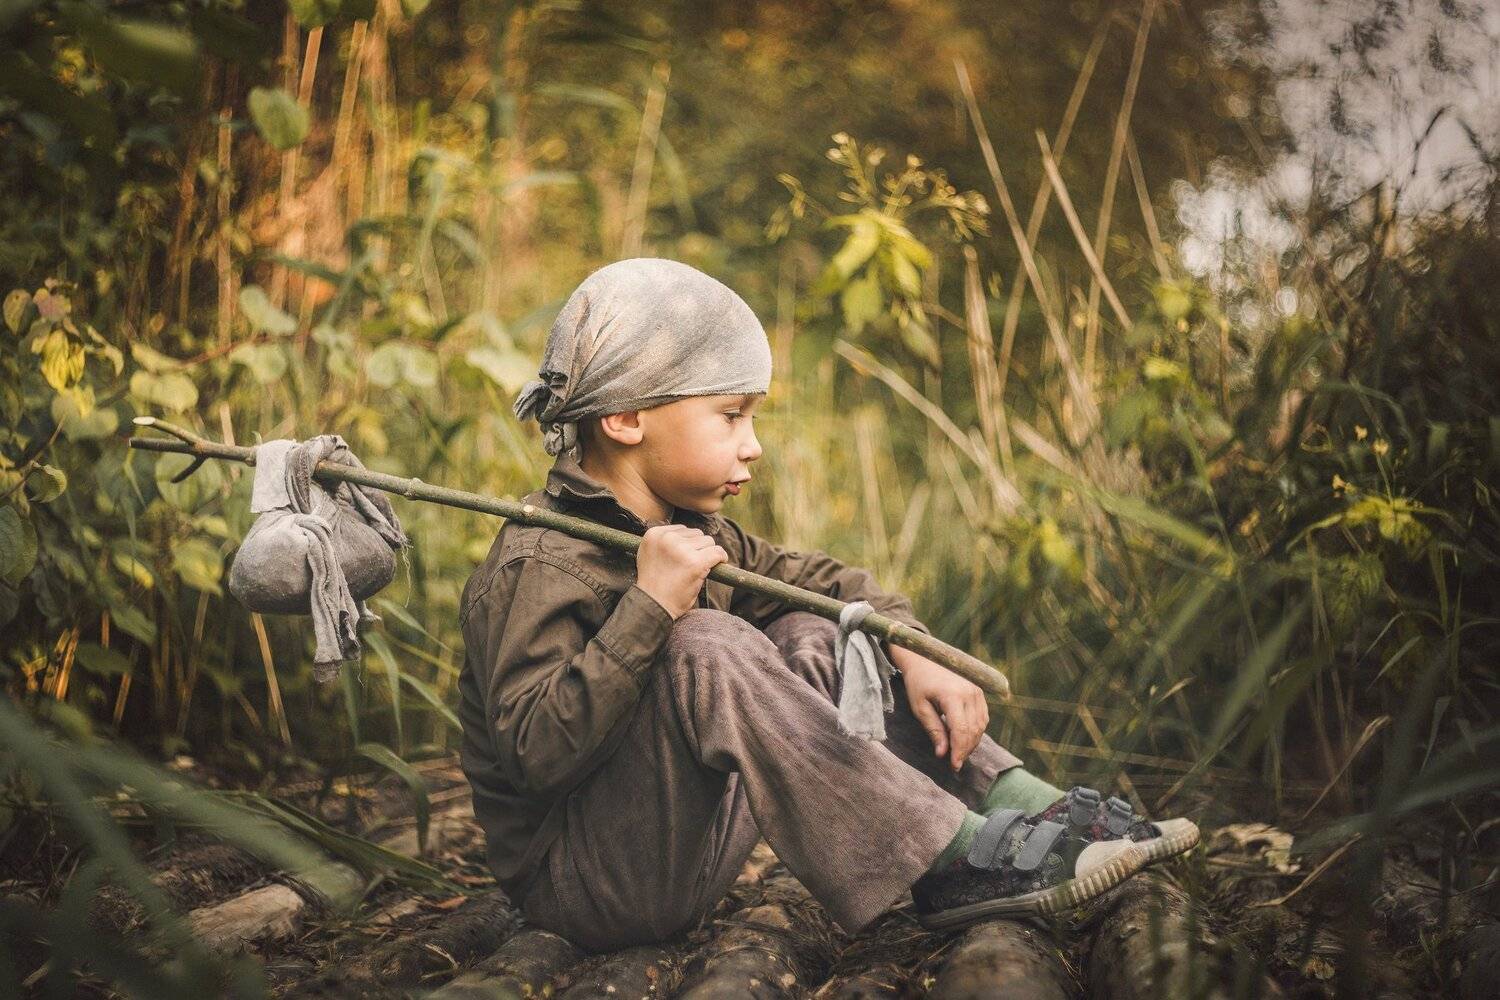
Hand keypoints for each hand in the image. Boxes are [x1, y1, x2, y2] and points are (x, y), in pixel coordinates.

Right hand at [635, 524, 727, 618]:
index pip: (682, 529)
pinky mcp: (696, 563)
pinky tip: (720, 564)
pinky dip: (722, 558)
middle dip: (698, 549)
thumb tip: (689, 533)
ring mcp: (682, 550)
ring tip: (696, 570)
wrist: (654, 605)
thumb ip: (664, 541)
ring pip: (709, 542)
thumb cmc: (654, 584)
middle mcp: (667, 538)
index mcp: (654, 534)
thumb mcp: (649, 554)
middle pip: (697, 534)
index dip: (687, 544)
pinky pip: (717, 552)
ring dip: (707, 555)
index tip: (684, 559)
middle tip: (690, 566)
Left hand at [889, 644, 989, 772]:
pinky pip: (983, 717)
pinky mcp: (979, 691)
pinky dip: (976, 731)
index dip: (958, 751)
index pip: (961, 730)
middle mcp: (970, 692)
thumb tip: (943, 753)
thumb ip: (933, 730)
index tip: (953, 766)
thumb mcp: (920, 707)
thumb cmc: (918, 683)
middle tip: (955, 764)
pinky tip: (965, 740)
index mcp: (953, 695)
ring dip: (971, 742)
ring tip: (958, 754)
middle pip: (973, 730)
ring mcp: (977, 690)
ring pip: (981, 725)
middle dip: (965, 750)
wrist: (925, 658)